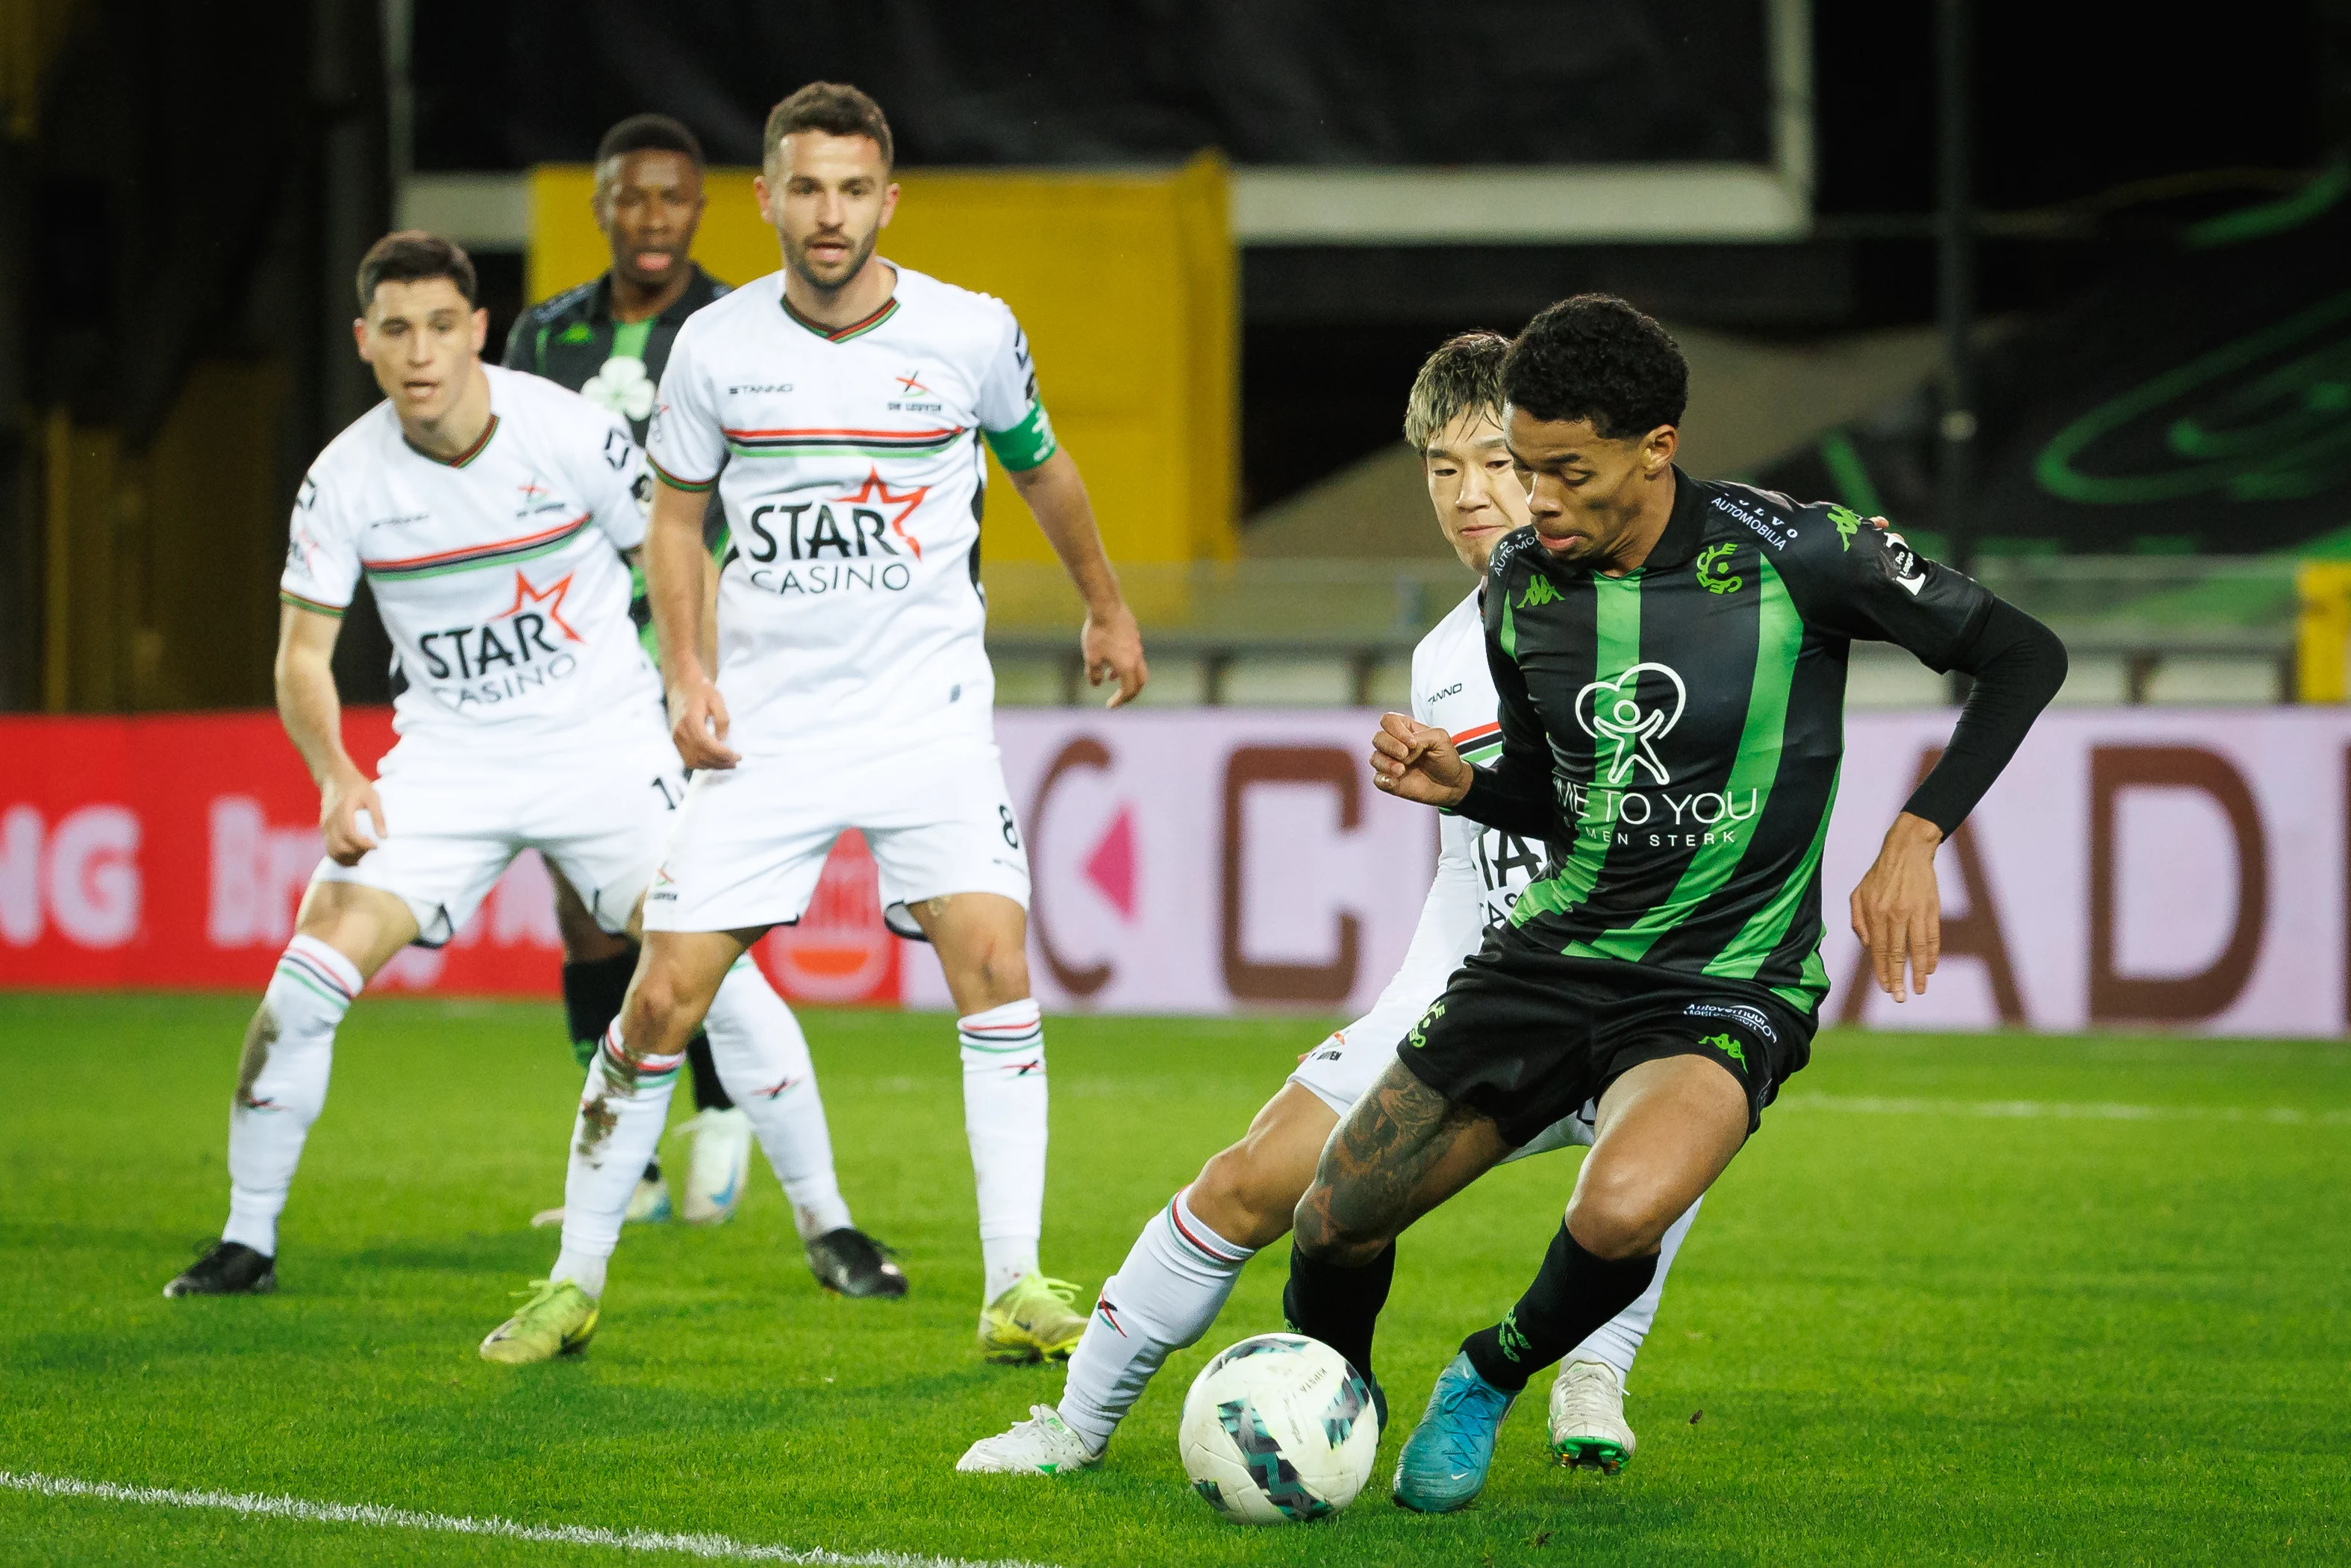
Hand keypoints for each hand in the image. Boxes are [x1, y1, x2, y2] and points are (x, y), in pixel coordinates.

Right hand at [319, 766, 384, 866]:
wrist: (335, 779)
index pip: (349, 834)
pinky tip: (355, 855)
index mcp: (343, 810)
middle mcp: (330, 821)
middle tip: (371, 848)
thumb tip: (384, 837)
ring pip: (333, 852)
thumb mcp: (372, 796)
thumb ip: (378, 816)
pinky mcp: (324, 831)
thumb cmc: (356, 786)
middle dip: (357, 853)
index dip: (362, 844)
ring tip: (364, 853)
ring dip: (349, 858)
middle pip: (340, 847)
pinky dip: (341, 857)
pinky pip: (330, 849)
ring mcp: (325, 827)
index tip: (375, 845)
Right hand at [668, 673, 739, 770]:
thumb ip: (722, 720)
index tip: (738, 756)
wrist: (683, 686)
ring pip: (694, 761)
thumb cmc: (702, 691)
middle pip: (701, 755)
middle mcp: (680, 731)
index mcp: (690, 720)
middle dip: (720, 762)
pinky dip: (702, 764)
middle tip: (736, 761)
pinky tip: (715, 761)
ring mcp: (675, 738)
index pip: (706, 745)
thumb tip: (723, 741)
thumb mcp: (717, 700)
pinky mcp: (675, 741)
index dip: (723, 754)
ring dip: (712, 765)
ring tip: (728, 763)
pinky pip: (688, 759)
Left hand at [1081, 601, 1147, 708]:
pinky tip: (1111, 658)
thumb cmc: (1097, 633)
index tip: (1110, 706)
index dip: (1119, 701)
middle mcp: (1136, 657)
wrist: (1106, 606)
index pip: (1128, 691)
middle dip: (1131, 693)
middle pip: (1141, 682)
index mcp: (1127, 666)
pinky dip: (1125, 663)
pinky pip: (1134, 655)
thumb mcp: (1090, 657)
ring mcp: (1137, 646)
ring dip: (1127, 676)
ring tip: (1110, 677)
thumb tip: (1097, 684)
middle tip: (1120, 698)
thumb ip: (1093, 674)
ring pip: (1137, 667)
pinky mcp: (1134, 636)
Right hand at [1368, 712, 1470, 805]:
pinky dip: (1383, 780)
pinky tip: (1394, 781)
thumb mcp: (1440, 738)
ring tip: (1401, 770)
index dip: (1396, 730)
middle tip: (1405, 754)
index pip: (1388, 720)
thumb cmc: (1445, 758)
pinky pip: (1377, 779)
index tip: (1413, 743)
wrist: (1451, 784)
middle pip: (1378, 738)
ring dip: (1386, 763)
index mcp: (1404, 729)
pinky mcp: (1389, 781)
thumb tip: (1404, 749)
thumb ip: (1421, 736)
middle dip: (1391, 746)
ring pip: (1375, 758)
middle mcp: (1393, 745)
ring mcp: (1390, 763)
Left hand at [1849, 812, 1944, 1001]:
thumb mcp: (1858, 894)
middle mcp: (1895, 915)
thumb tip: (1866, 946)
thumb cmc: (1880, 875)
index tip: (1886, 988)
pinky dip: (1932, 955)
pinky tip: (1930, 968)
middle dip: (1898, 978)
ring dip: (1919, 972)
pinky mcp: (1931, 910)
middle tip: (1900, 998)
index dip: (1882, 971)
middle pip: (1896, 954)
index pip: (1877, 950)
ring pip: (1917, 950)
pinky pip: (1932, 938)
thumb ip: (1858, 921)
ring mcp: (1915, 913)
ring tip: (1919, 989)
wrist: (1907, 852)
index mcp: (1875, 913)